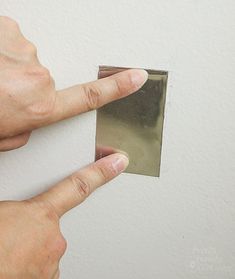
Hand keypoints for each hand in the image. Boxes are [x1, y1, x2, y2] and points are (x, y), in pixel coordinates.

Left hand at [0, 16, 147, 150]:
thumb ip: (27, 128)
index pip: (89, 97)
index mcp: (39, 107)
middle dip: (26, 91)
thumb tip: (34, 116)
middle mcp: (37, 78)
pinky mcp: (6, 30)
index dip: (117, 88)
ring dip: (11, 71)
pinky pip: (12, 42)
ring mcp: (22, 50)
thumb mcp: (3, 139)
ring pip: (27, 62)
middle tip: (1, 97)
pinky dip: (2, 52)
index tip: (136, 77)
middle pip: (45, 83)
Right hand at [0, 152, 128, 278]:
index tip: (118, 162)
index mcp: (40, 215)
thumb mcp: (1, 209)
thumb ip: (14, 204)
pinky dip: (31, 263)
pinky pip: (43, 266)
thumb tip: (14, 205)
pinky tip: (14, 264)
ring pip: (46, 246)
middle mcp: (53, 238)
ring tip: (9, 251)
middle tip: (11, 236)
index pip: (79, 185)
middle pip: (52, 224)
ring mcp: (52, 263)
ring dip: (31, 247)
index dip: (101, 172)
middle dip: (35, 227)